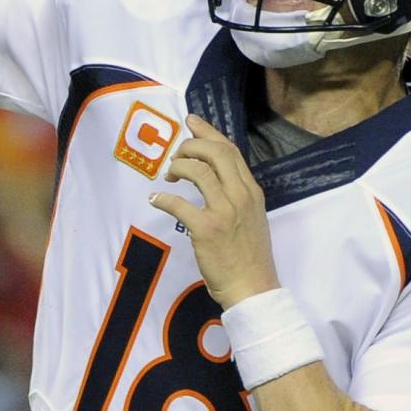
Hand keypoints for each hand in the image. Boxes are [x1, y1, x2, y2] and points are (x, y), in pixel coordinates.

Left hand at [150, 121, 279, 308]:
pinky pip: (179, 204)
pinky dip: (163, 198)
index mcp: (252, 192)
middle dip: (190, 146)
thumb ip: (238, 196)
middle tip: (176, 155)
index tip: (192, 122)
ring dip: (177, 168)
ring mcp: (224, 211)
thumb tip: (216, 178)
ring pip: (197, 171)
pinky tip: (157, 199)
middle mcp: (240, 196)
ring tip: (169, 177)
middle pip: (215, 153)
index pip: (231, 151)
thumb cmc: (250, 257)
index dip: (208, 133)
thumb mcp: (252, 218)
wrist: (253, 288)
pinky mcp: (207, 229)